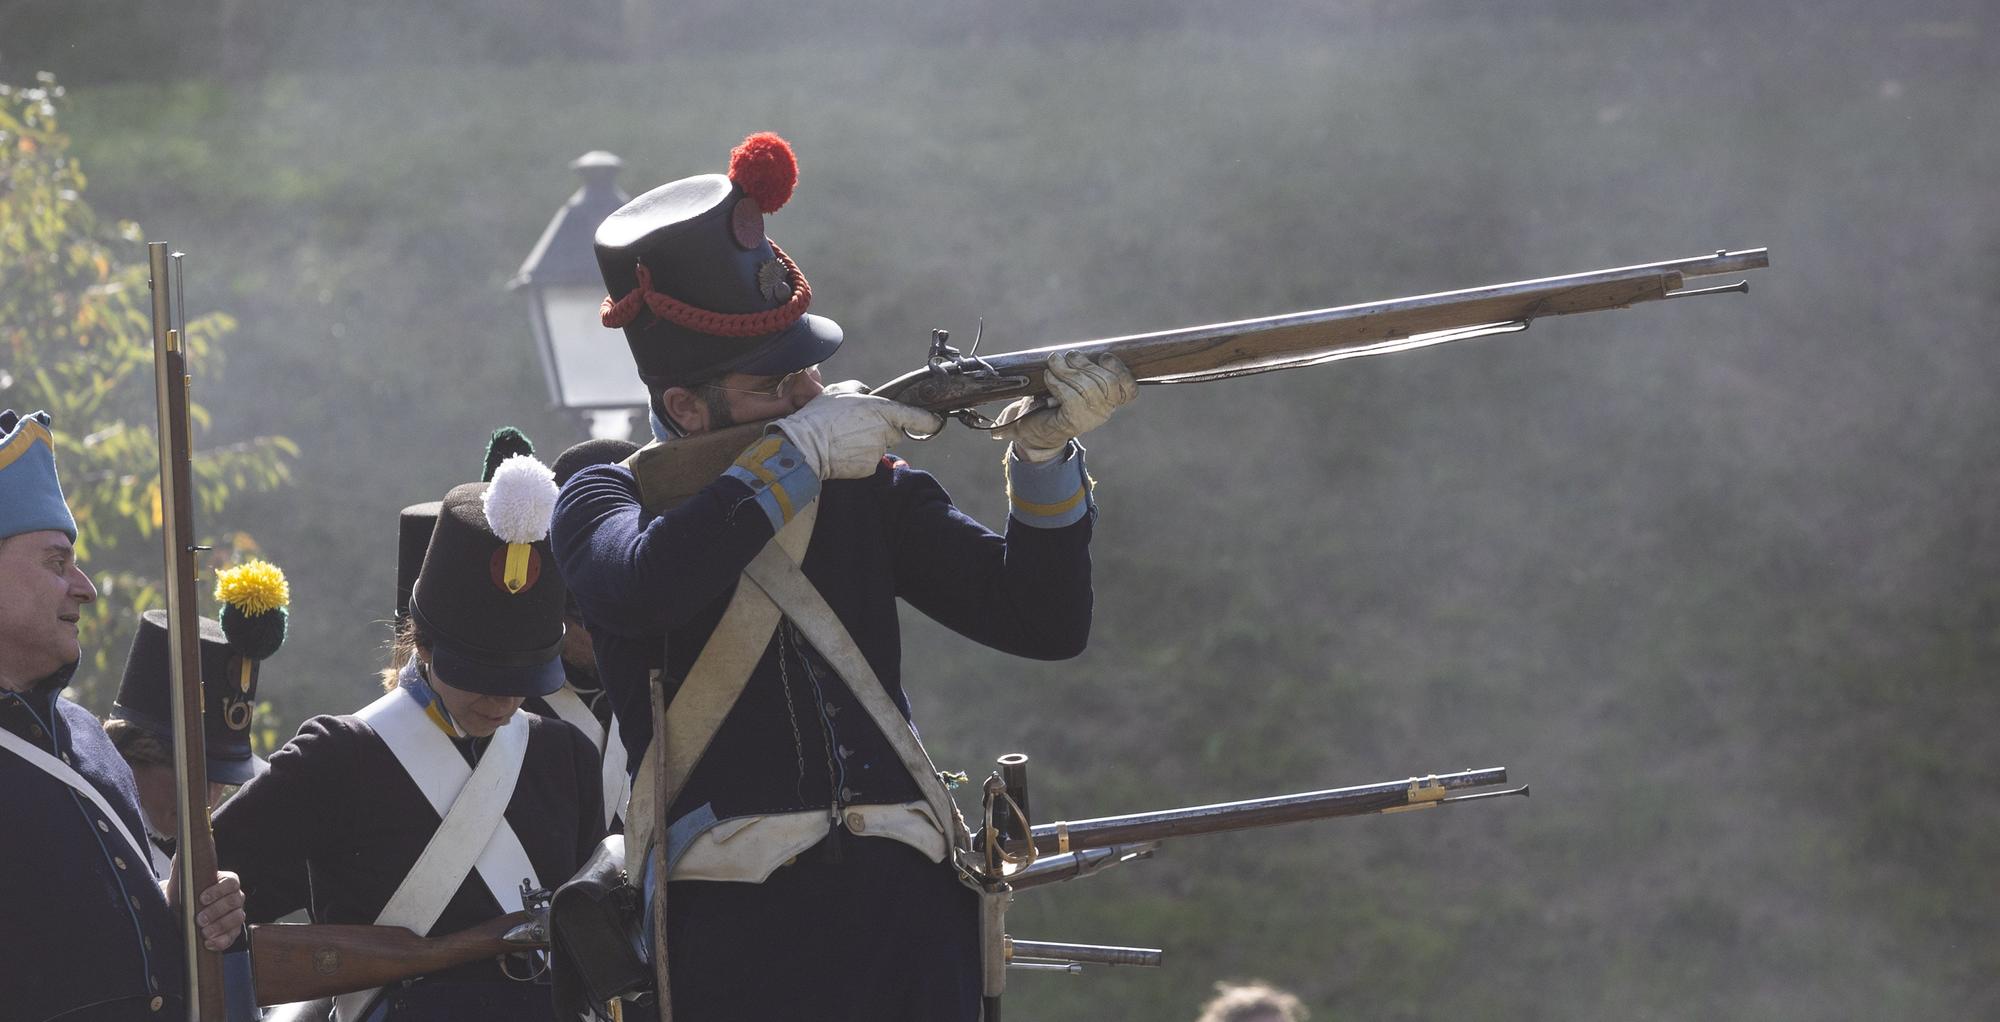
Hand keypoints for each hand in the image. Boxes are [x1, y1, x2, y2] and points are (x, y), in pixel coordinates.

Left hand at [165, 868, 247, 950]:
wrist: (176, 916)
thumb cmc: (181, 896)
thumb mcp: (179, 880)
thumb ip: (183, 863)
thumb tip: (187, 843)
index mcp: (226, 882)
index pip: (231, 882)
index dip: (218, 890)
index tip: (202, 898)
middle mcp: (235, 898)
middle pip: (235, 901)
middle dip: (217, 911)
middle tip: (199, 919)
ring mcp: (235, 915)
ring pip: (237, 918)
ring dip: (220, 926)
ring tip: (203, 932)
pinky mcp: (231, 932)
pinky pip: (233, 936)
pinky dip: (221, 941)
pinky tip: (208, 943)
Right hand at [774, 384, 943, 479]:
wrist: (805, 446)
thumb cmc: (820, 416)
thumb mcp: (840, 390)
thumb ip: (861, 390)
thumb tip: (867, 393)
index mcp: (882, 411)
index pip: (915, 417)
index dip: (928, 421)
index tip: (936, 422)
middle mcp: (885, 433)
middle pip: (894, 432)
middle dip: (881, 430)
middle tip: (857, 426)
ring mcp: (877, 452)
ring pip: (879, 447)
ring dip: (867, 443)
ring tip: (844, 438)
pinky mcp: (869, 468)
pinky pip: (868, 461)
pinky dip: (858, 457)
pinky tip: (842, 451)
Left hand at [990, 351, 1137, 461]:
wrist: (1036, 428)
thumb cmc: (1056, 398)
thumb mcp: (1075, 382)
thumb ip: (1084, 369)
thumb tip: (1081, 351)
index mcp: (1111, 400)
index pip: (1130, 390)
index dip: (1121, 371)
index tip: (1104, 357)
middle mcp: (1104, 411)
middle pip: (1108, 381)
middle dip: (1086, 363)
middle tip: (1069, 355)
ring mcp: (1090, 418)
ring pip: (1087, 387)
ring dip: (1067, 369)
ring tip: (1054, 361)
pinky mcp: (1073, 422)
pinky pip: (1070, 396)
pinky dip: (1057, 382)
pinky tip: (1048, 376)